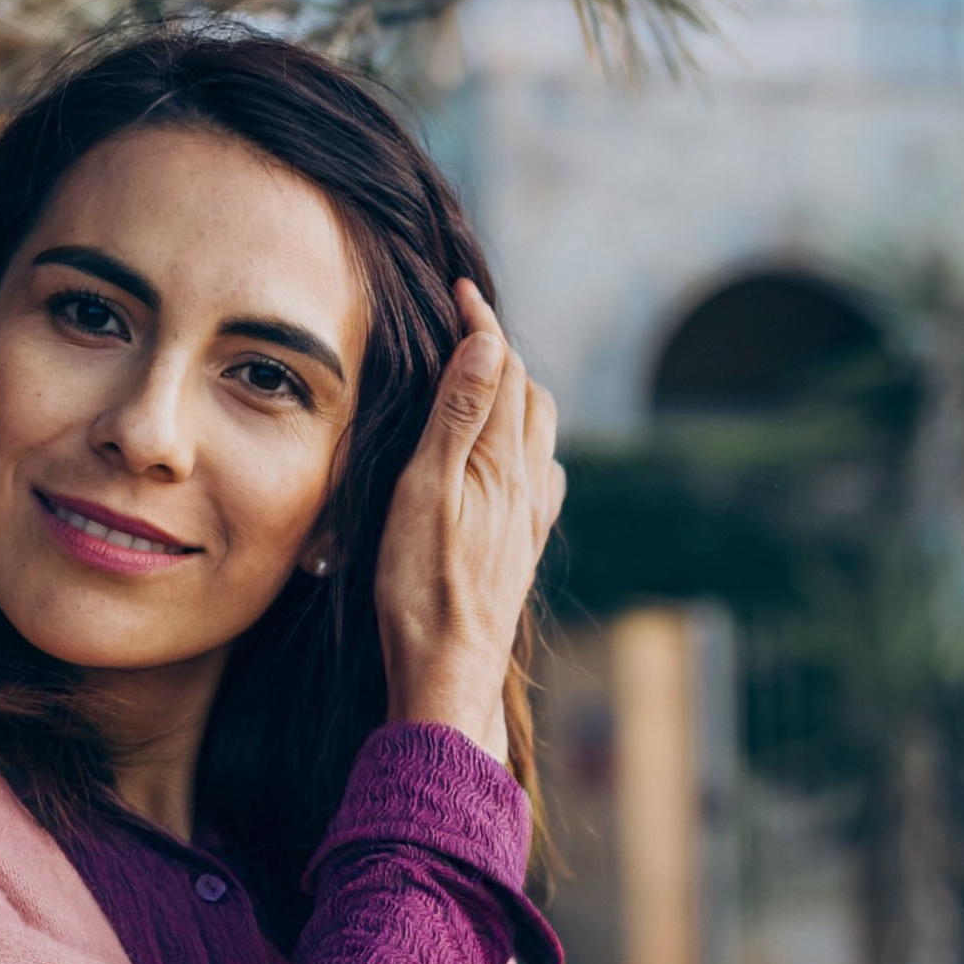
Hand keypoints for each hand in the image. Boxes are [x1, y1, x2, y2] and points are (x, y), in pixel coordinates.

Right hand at [375, 278, 563, 759]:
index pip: (500, 369)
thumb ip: (457, 417)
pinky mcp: (522, 550)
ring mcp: (528, 519)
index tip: (460, 290)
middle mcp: (526, 485)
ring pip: (540, 437)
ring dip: (517, 399)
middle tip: (466, 330)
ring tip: (486, 384)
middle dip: (501, 355)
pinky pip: (541, 481)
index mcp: (499, 461)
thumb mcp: (425, 491)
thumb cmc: (422, 588)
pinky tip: (514, 463)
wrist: (448, 673)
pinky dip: (527, 449)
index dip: (481, 324)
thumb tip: (488, 345)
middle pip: (529, 396)